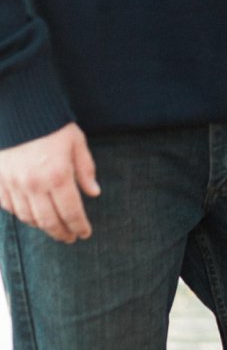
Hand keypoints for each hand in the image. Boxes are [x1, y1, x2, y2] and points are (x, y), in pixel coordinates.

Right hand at [0, 123, 99, 242]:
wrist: (19, 111)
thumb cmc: (52, 125)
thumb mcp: (76, 141)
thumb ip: (85, 168)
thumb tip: (94, 193)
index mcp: (57, 174)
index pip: (70, 211)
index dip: (78, 226)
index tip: (84, 234)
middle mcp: (34, 184)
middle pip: (49, 221)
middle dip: (62, 232)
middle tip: (70, 238)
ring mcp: (14, 185)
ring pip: (29, 218)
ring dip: (43, 227)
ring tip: (54, 229)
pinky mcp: (0, 182)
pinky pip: (11, 208)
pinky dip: (23, 215)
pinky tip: (32, 216)